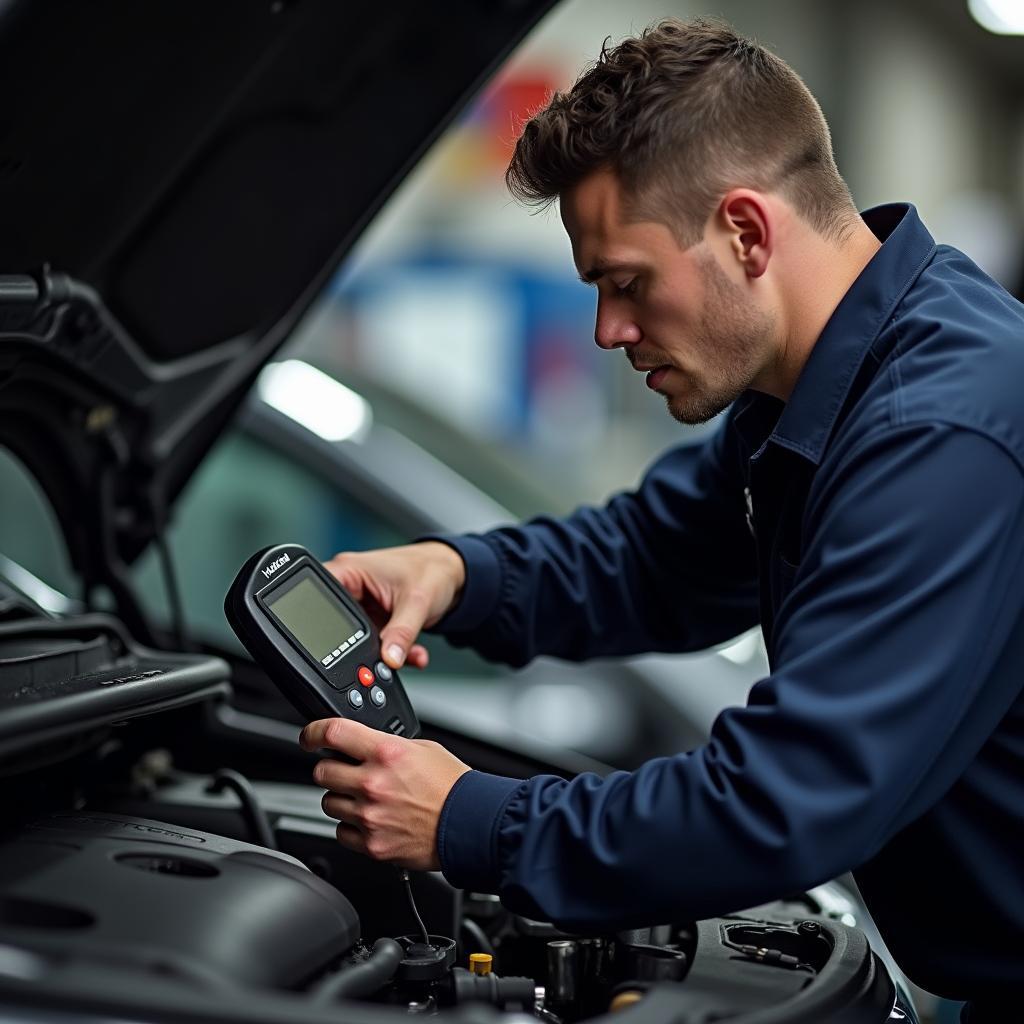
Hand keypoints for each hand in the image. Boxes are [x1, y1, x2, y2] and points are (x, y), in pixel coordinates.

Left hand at [301, 717, 470, 869]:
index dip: (312, 733)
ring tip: (366, 798)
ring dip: (341, 798)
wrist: (470, 823)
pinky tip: (370, 819)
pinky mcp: (372, 844)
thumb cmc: (452, 786)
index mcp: (386, 752)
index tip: (309, 737)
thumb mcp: (422, 748)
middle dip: (330, 769)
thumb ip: (387, 745)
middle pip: (322, 772)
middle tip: (344, 771)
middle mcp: (373, 783)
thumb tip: (362, 745)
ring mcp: (370, 816)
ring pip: (328, 803)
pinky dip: (351, 826)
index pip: (332, 733)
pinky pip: (341, 832)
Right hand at [324, 542, 465, 669]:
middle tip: (374, 659)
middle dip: (355, 647)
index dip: (317, 622)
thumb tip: (389, 658)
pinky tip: (410, 655)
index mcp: (350, 571)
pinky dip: (391, 653)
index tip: (331, 647)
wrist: (455, 577)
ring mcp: (362, 605)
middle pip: (334, 623)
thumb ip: (402, 632)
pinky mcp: (374, 619)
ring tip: (398, 658)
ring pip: (355, 639)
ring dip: (379, 652)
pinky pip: (373, 643)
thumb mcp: (416, 601)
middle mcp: (351, 586)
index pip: (318, 595)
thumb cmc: (433, 570)